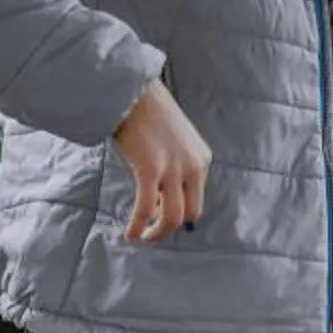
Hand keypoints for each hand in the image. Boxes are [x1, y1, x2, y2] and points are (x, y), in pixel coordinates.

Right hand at [112, 79, 210, 243]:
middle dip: (168, 229)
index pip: (197, 201)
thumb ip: (176, 170)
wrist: (134, 94)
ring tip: (141, 238)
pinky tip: (129, 234)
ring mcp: (174, 167)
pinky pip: (146, 208)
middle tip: (150, 235)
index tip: (158, 218)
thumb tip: (161, 204)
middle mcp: (194, 165)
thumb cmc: (150, 117)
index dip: (177, 215)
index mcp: (202, 159)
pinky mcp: (151, 168)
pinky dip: (138, 226)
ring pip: (172, 217)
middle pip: (189, 213)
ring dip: (156, 234)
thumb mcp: (176, 145)